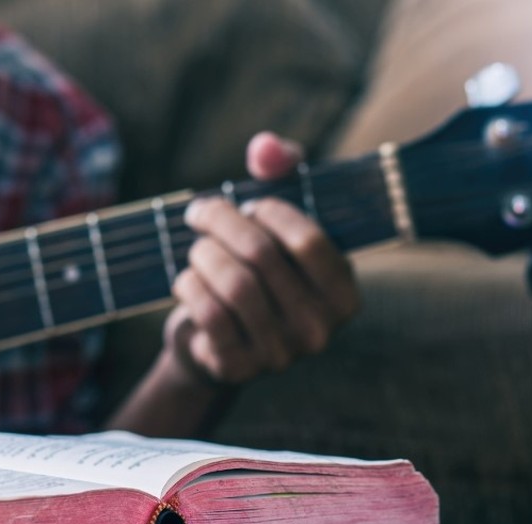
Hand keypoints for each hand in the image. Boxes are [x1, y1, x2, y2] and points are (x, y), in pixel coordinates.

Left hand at [164, 131, 359, 384]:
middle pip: (262, 257)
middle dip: (222, 222)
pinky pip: (208, 313)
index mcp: (344, 294)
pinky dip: (189, 285)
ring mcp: (280, 355)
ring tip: (197, 249)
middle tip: (201, 212)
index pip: (310, 242)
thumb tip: (264, 147)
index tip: (249, 204)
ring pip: (234, 284)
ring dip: (204, 254)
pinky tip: (188, 278)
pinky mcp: (238, 368)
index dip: (271, 212)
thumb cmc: (257, 267)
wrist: (218, 339)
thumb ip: (280, 170)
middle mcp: (320, 330)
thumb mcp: (276, 218)